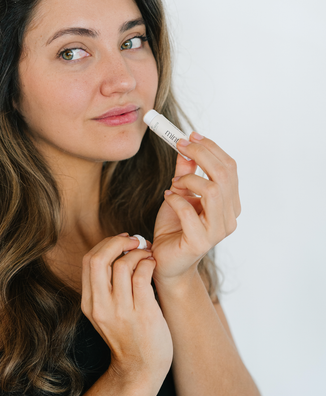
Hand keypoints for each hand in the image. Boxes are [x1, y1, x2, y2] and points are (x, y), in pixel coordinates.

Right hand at [81, 234, 172, 385]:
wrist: (141, 369)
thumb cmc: (129, 335)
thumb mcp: (106, 312)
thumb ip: (106, 286)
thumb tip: (118, 249)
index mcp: (89, 303)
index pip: (88, 261)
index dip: (106, 244)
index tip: (122, 241)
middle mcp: (101, 306)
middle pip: (98, 259)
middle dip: (117, 241)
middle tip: (134, 240)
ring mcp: (121, 311)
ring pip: (122, 265)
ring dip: (138, 252)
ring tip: (148, 254)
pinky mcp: (142, 314)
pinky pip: (142, 276)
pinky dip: (148, 263)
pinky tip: (153, 265)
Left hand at [151, 132, 240, 285]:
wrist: (165, 260)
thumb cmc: (174, 228)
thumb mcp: (179, 194)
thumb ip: (185, 174)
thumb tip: (186, 149)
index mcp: (229, 203)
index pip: (229, 167)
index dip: (211, 148)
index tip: (190, 135)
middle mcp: (229, 216)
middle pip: (225, 174)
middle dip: (201, 153)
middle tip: (181, 145)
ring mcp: (217, 231)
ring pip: (214, 190)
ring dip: (189, 180)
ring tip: (174, 185)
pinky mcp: (200, 242)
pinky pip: (190, 211)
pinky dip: (176, 200)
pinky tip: (168, 199)